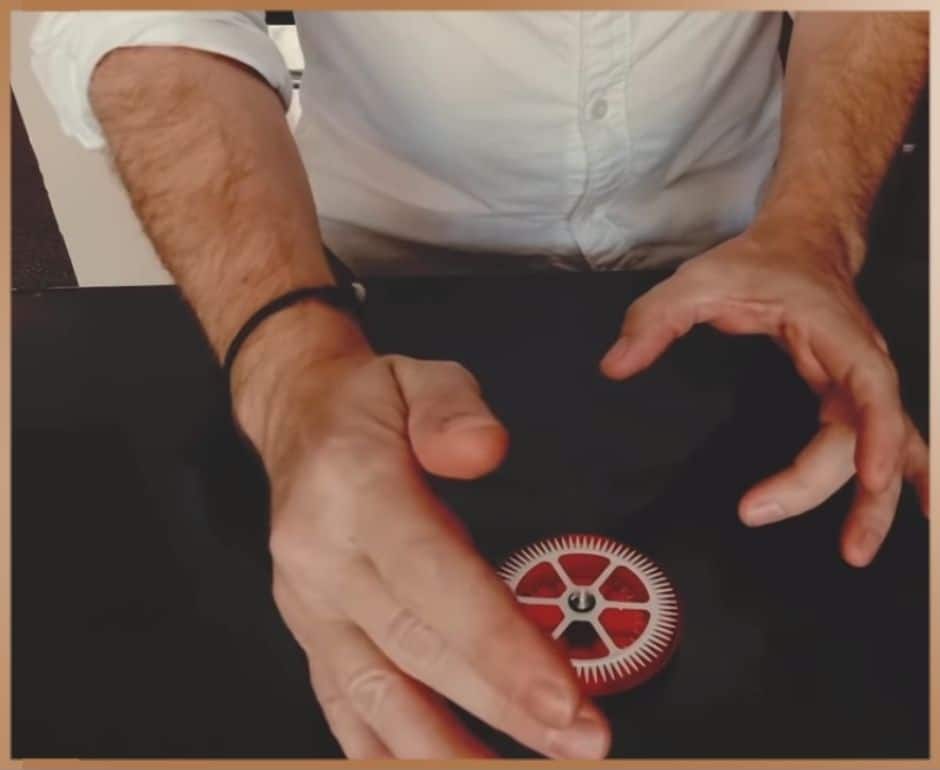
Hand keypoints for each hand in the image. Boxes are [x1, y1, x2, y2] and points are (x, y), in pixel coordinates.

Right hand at [233, 316, 610, 758]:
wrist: (296, 418)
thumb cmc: (368, 401)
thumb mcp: (418, 373)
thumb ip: (453, 407)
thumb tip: (485, 450)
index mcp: (353, 488)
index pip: (432, 576)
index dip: (497, 641)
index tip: (563, 695)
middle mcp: (322, 556)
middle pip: (417, 647)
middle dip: (501, 705)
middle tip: (580, 743)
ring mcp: (309, 603)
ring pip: (377, 694)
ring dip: (447, 751)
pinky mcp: (309, 630)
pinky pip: (342, 706)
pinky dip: (385, 754)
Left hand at [600, 222, 927, 566]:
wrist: (801, 243)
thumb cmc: (757, 263)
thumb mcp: (698, 280)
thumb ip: (655, 318)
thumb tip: (615, 365)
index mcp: (833, 331)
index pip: (871, 385)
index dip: (878, 432)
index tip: (869, 477)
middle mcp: (859, 360)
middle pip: (863, 432)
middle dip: (821, 481)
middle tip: (758, 512)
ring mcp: (861, 381)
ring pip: (888, 445)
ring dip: (877, 499)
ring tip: (855, 550)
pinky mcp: (853, 395)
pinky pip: (889, 439)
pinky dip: (904, 475)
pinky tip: (915, 509)